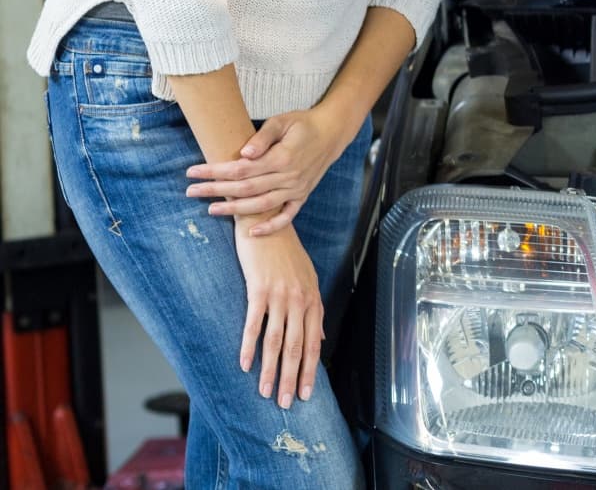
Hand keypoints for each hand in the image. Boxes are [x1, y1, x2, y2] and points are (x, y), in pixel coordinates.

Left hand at [187, 106, 352, 234]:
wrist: (332, 132)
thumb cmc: (303, 124)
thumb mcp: (282, 121)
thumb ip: (263, 137)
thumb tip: (244, 153)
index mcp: (282, 157)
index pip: (241, 169)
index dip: (215, 171)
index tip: (192, 172)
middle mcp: (289, 176)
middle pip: (246, 189)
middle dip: (216, 191)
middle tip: (191, 191)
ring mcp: (296, 188)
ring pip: (262, 205)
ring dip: (235, 210)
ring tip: (211, 209)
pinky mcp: (302, 195)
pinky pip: (287, 216)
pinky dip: (271, 227)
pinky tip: (252, 233)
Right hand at [235, 223, 323, 408]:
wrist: (267, 223)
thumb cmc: (286, 254)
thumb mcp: (307, 280)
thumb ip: (313, 311)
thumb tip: (319, 339)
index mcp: (312, 300)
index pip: (314, 344)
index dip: (310, 371)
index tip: (307, 394)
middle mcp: (300, 300)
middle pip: (297, 347)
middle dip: (292, 378)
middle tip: (287, 404)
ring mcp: (280, 295)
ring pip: (276, 341)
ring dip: (270, 370)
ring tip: (266, 392)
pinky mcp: (258, 289)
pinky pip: (254, 323)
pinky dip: (248, 346)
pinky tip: (244, 365)